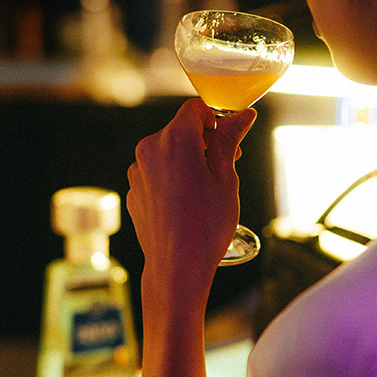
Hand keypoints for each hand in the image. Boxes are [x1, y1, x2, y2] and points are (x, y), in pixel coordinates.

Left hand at [127, 98, 255, 376]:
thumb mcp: (226, 177)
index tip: (231, 134)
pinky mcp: (134, 189)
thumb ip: (229, 139)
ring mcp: (138, 170)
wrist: (177, 268)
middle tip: (228, 162)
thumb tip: (242, 115)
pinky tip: (188, 202)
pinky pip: (157, 171)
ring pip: (169, 151)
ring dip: (189, 159)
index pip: (195, 108)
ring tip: (208, 188)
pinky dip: (174, 177)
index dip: (216, 117)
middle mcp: (150, 148)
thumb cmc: (206, 225)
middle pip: (181, 129)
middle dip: (205, 140)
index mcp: (176, 139)